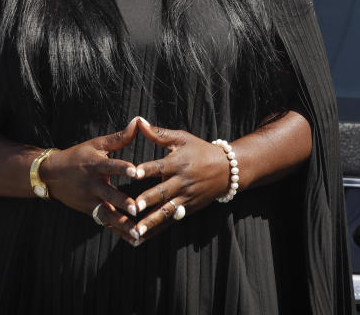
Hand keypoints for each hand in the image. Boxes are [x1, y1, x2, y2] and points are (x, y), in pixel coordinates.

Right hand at [44, 116, 145, 244]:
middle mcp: (92, 185)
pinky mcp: (90, 211)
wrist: (51, 174)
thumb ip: (120, 137)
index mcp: (95, 165)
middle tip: (138, 209)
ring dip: (123, 224)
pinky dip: (120, 232)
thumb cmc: (79, 156)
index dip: (122, 168)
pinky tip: (135, 241)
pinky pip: (106, 223)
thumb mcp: (96, 144)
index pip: (110, 166)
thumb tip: (138, 121)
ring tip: (139, 233)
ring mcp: (90, 201)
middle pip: (109, 195)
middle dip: (123, 203)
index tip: (135, 171)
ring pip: (108, 215)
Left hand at [130, 120, 231, 241]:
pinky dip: (157, 230)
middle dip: (148, 200)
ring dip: (151, 222)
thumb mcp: (182, 138)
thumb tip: (139, 121)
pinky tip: (142, 239)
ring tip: (136, 231)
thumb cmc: (200, 150)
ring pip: (166, 211)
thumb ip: (159, 133)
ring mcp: (186, 197)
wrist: (227, 170)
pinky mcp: (188, 209)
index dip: (147, 168)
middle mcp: (182, 181)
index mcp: (178, 162)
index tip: (134, 172)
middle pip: (163, 191)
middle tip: (133, 207)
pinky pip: (171, 220)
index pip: (160, 165)